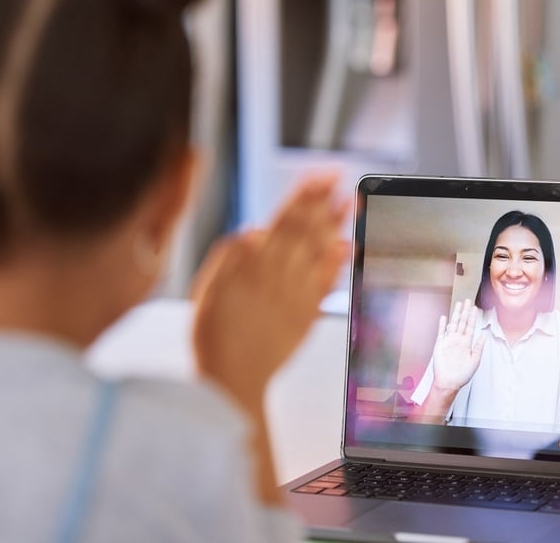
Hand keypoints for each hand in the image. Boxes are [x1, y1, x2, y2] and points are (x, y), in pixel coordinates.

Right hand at [190, 171, 349, 409]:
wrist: (230, 383)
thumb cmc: (214, 338)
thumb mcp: (207, 292)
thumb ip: (229, 260)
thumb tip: (251, 231)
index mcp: (251, 268)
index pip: (282, 222)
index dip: (303, 197)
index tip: (319, 177)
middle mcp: (277, 278)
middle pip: (304, 231)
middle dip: (323, 202)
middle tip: (341, 179)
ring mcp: (295, 296)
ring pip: (318, 253)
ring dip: (336, 226)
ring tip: (351, 203)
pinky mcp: (306, 316)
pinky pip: (325, 285)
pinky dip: (337, 265)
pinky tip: (348, 247)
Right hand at [431, 299, 486, 392]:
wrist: (448, 382)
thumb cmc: (462, 375)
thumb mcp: (475, 360)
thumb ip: (479, 347)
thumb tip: (485, 335)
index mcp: (467, 344)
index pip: (471, 327)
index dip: (473, 317)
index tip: (475, 308)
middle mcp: (458, 340)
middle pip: (462, 322)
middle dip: (465, 311)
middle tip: (468, 301)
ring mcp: (449, 341)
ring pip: (453, 324)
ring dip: (456, 314)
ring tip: (458, 304)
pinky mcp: (440, 345)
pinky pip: (441, 332)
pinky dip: (442, 325)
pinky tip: (444, 317)